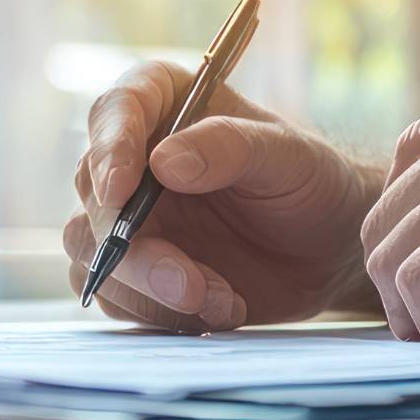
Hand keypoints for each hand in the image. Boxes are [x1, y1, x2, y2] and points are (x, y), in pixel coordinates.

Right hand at [63, 60, 380, 331]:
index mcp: (165, 106)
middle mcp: (135, 159)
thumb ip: (230, 148)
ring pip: (91, 251)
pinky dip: (162, 313)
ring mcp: (130, 218)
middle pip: (94, 192)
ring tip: (220, 299)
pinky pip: (116, 297)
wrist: (328, 250)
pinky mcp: (135, 272)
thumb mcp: (289, 157)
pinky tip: (220, 308)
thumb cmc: (311, 183)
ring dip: (149, 288)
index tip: (121, 189)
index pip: (114, 110)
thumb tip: (164, 162)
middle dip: (134, 246)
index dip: (108, 147)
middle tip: (188, 283)